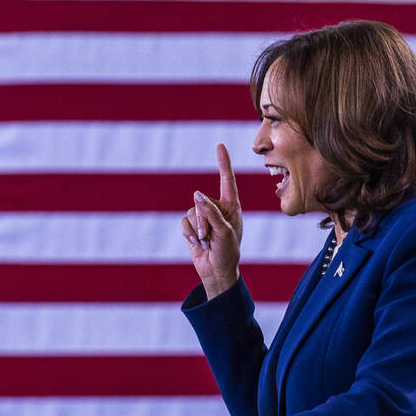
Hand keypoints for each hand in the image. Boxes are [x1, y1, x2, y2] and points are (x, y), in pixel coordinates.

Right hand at [182, 144, 242, 298]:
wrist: (216, 271)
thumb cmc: (227, 252)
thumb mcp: (224, 231)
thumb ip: (211, 212)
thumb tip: (196, 194)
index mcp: (231, 206)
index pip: (227, 180)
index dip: (223, 162)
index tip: (220, 145)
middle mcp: (217, 208)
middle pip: (201, 201)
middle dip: (204, 220)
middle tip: (211, 237)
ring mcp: (203, 217)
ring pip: (191, 212)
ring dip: (198, 230)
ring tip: (206, 242)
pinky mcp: (192, 226)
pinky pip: (184, 222)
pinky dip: (189, 233)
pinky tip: (197, 243)